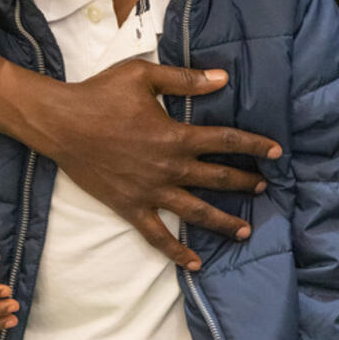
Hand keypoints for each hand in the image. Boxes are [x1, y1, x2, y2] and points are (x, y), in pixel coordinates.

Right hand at [0, 50, 282, 271]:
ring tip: (246, 231)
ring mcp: (150, 191)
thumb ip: (186, 79)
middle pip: (217, 178)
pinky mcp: (130, 207)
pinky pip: (157, 235)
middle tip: (265, 187)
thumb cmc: (102, 94)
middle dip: (245, 183)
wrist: (61, 123)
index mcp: (175, 135)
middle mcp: (168, 167)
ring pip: (195, 212)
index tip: (277, 151)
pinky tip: (194, 263)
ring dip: (223, 222)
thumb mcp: (144, 76)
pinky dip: (176, 251)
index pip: (225, 141)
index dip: (253, 145)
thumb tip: (223, 78)